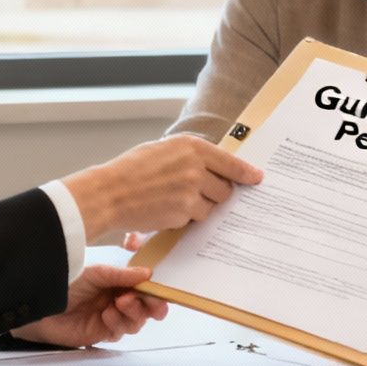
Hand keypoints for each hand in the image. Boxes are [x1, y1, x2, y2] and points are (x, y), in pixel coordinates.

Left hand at [13, 263, 168, 346]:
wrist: (42, 305)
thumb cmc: (67, 284)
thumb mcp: (97, 273)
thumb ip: (122, 275)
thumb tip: (148, 273)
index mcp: (118, 284)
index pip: (145, 289)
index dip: (155, 292)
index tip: (159, 291)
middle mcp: (117, 301)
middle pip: (146, 308)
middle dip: (150, 305)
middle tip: (148, 301)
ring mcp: (110, 318)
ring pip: (136, 322)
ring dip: (133, 313)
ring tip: (120, 303)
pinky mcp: (101, 333)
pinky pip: (120, 332)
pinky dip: (117, 323)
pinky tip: (107, 315)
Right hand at [63, 135, 261, 238]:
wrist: (109, 193)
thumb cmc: (131, 170)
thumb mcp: (163, 150)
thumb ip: (190, 155)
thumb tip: (214, 166)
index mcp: (192, 146)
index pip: (230, 161)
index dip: (246, 172)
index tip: (257, 178)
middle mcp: (196, 167)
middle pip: (224, 188)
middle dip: (214, 194)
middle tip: (194, 193)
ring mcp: (191, 191)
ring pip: (211, 206)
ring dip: (198, 207)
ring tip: (172, 199)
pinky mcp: (184, 212)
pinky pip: (194, 218)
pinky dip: (184, 218)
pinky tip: (164, 209)